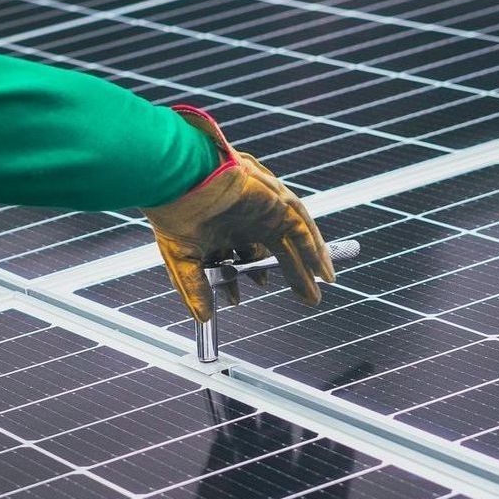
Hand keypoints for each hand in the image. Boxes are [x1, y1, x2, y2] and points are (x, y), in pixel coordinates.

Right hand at [145, 106, 333, 322]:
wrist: (180, 180)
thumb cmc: (175, 211)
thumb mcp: (184, 260)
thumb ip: (196, 289)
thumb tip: (203, 318)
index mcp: (223, 227)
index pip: (240, 256)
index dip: (242, 279)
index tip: (237, 299)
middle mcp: (246, 217)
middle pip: (274, 249)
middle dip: (291, 275)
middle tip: (305, 297)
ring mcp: (263, 209)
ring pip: (292, 240)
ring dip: (306, 266)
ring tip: (317, 291)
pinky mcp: (277, 202)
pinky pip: (302, 228)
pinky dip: (314, 249)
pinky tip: (323, 272)